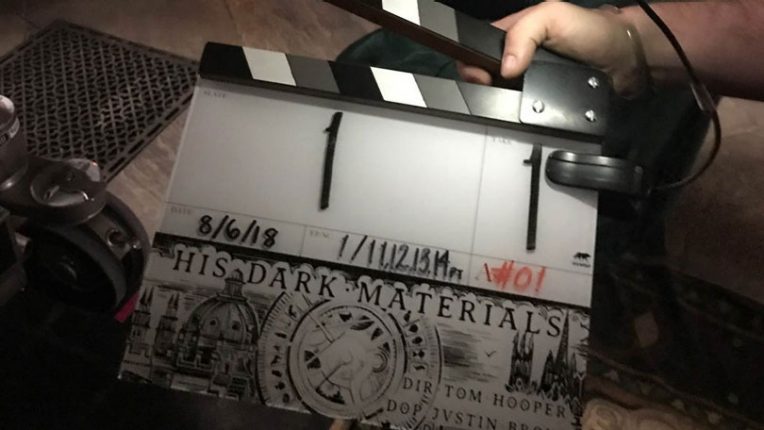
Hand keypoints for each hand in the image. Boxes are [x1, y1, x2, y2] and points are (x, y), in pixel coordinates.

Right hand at [457, 2, 646, 96]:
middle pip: (485, 77)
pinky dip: (522, 112)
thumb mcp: (551, 16)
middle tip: (501, 89)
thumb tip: (506, 67)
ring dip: (504, 101)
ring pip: (501, 97)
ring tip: (515, 100)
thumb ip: (523, 33)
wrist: (623, 60)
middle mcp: (516, 59)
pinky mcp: (540, 103)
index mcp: (512, 34)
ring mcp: (527, 83)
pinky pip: (522, 111)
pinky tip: (527, 109)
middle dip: (487, 85)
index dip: (473, 63)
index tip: (483, 76)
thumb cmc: (590, 30)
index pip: (477, 49)